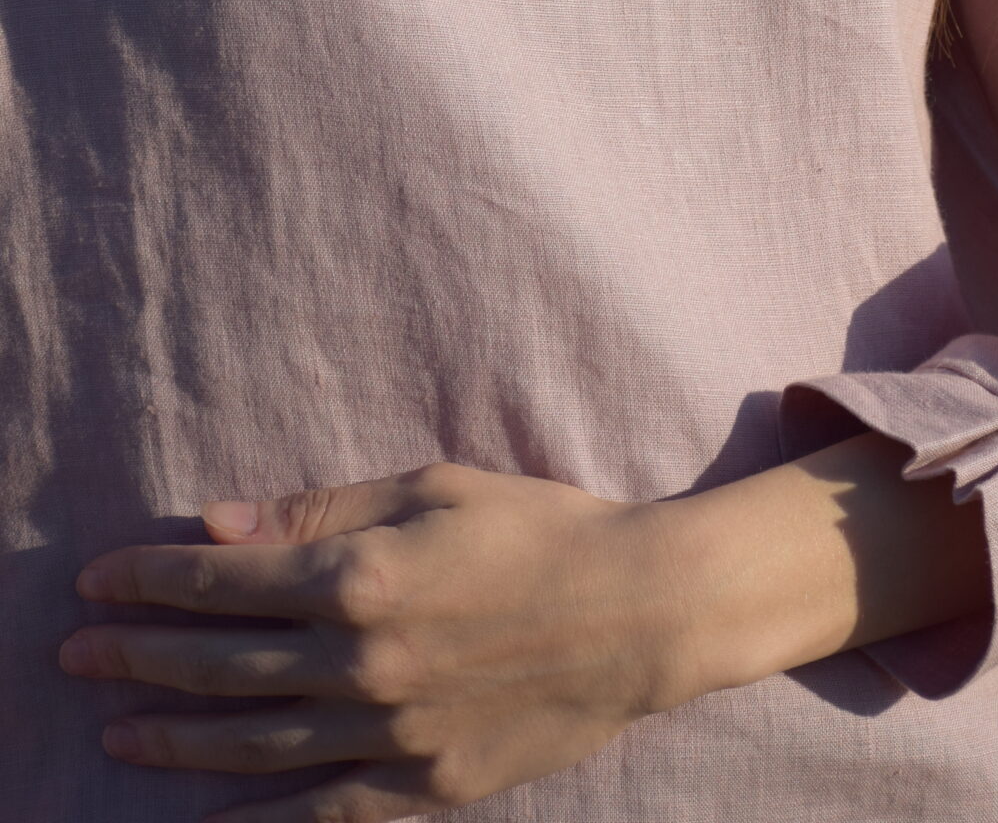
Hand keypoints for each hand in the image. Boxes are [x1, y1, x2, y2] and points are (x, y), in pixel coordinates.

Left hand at [61, 437, 991, 818]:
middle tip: (75, 654)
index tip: (98, 579)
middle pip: (223, 665)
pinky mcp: (424, 786)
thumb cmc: (541, 528)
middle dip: (140, 657)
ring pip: (255, 743)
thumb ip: (322, 512)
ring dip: (174, 739)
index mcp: (363, 576)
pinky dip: (255, 822)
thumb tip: (222, 523)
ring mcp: (391, 734)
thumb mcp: (434, 488)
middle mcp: (363, 662)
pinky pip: (319, 813)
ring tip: (115, 735)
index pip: (227, 581)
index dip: (154, 580)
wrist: (643, 611)